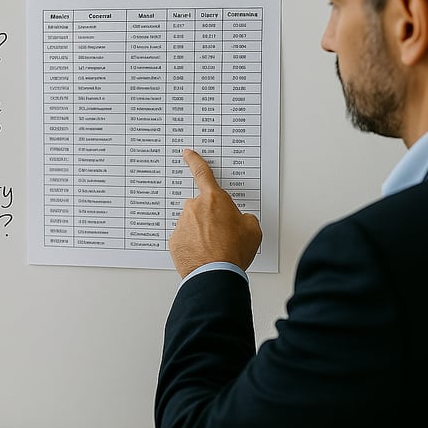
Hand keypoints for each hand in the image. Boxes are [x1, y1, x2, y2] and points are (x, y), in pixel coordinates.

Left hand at [168, 149, 261, 277]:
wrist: (216, 274)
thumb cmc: (234, 251)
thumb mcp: (253, 229)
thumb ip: (244, 217)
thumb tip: (240, 220)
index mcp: (214, 199)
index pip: (202, 173)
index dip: (194, 161)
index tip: (187, 154)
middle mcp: (194, 208)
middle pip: (200, 207)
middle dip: (208, 218)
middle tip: (220, 235)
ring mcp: (181, 224)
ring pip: (191, 224)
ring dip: (200, 233)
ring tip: (213, 249)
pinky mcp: (174, 241)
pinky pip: (184, 239)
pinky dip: (191, 245)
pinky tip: (202, 255)